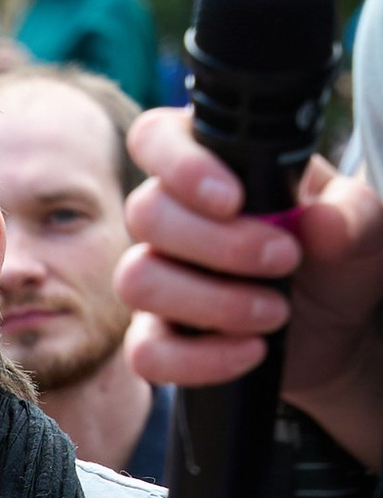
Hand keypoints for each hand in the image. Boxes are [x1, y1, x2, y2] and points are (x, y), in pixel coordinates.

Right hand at [120, 113, 382, 463]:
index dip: (180, 165)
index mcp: (214, 168)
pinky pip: (144, 353)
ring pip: (137, 280)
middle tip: (286, 259)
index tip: (234, 199)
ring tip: (276, 312)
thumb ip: (355, 215)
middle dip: (219, 243)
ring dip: (212, 301)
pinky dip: (200, 358)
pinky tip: (250, 351)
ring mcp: (158, 279)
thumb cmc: (339, 257)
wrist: (338, 328)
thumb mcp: (365, 227)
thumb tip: (323, 223)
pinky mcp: (158, 339)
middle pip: (145, 213)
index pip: (155, 139)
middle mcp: (173, 220)